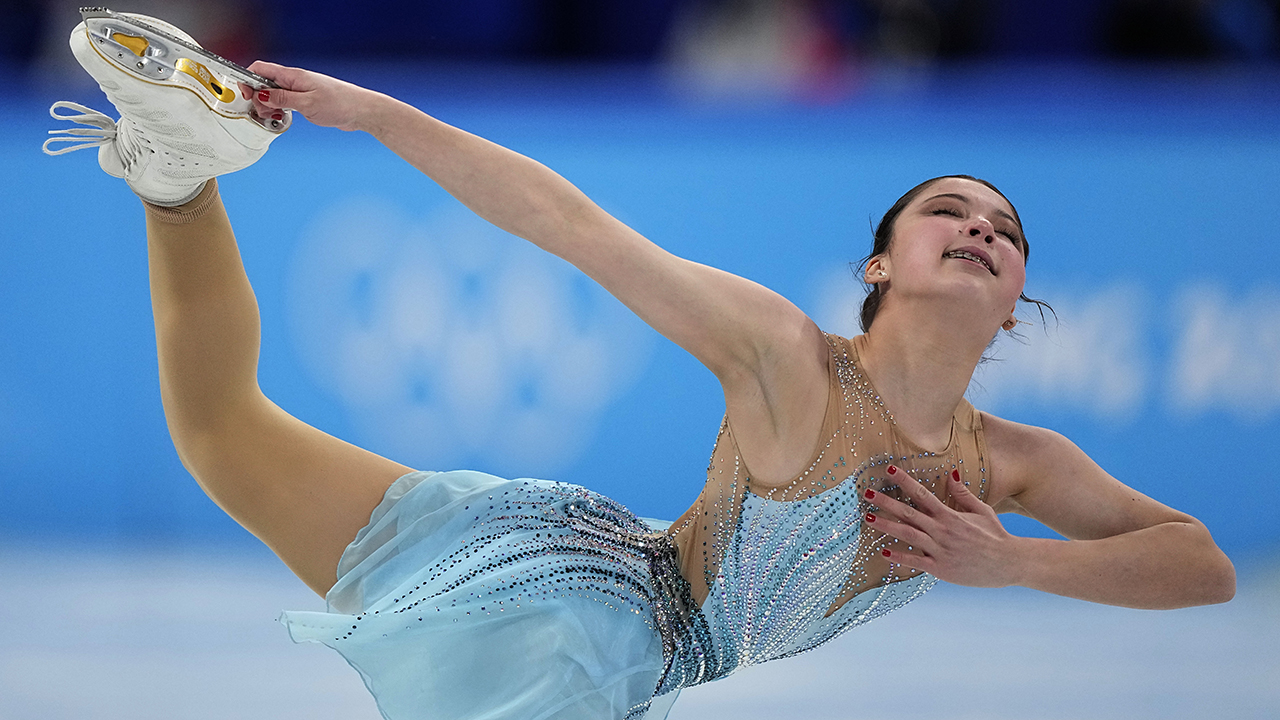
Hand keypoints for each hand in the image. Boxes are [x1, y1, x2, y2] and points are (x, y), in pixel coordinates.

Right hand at [238, 61, 383, 132]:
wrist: (361, 111)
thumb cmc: (339, 104)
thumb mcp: (307, 104)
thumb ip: (282, 99)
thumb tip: (260, 95)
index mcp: (293, 76)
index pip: (261, 69)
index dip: (247, 79)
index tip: (244, 95)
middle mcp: (295, 81)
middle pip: (264, 83)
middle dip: (257, 97)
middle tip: (263, 112)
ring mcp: (300, 90)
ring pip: (274, 94)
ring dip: (268, 106)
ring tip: (273, 117)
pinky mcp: (306, 100)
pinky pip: (285, 102)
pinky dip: (279, 109)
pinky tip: (282, 117)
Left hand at [864, 465, 1023, 587]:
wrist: (1009, 563)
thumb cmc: (996, 535)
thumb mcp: (982, 510)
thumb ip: (963, 493)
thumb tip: (950, 473)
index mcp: (950, 515)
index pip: (922, 494)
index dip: (904, 481)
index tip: (889, 469)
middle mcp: (942, 530)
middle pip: (909, 513)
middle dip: (886, 502)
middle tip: (866, 493)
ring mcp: (940, 550)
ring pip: (908, 535)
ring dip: (887, 526)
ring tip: (869, 518)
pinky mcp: (940, 568)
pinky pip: (915, 561)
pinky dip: (899, 556)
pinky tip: (883, 551)